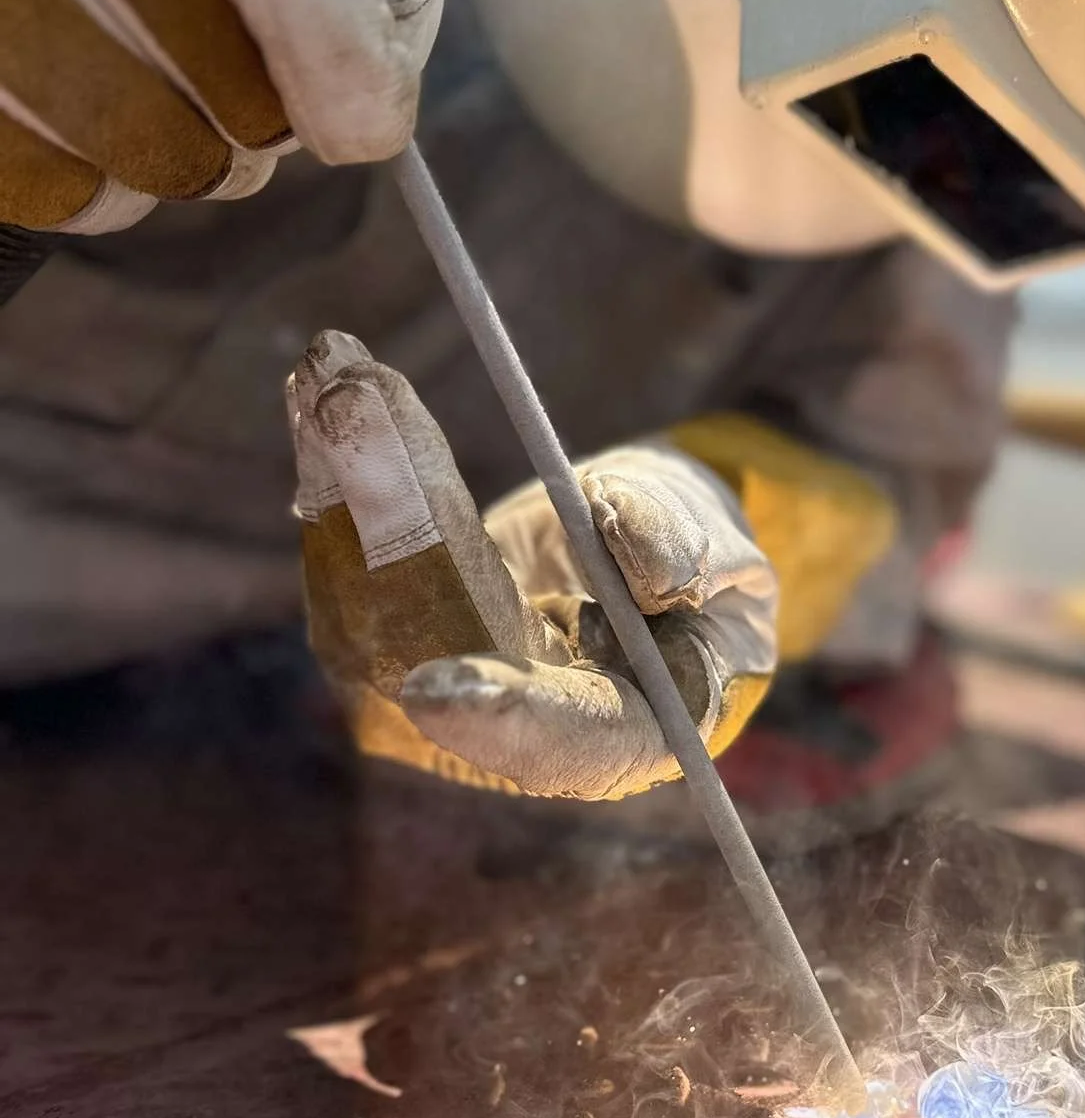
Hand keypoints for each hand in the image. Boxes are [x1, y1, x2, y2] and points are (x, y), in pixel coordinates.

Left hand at [286, 333, 780, 801]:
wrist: (649, 568)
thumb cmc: (710, 582)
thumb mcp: (731, 565)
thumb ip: (695, 558)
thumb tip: (644, 564)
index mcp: (621, 737)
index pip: (554, 743)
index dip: (497, 717)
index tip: (432, 685)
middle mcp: (510, 734)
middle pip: (430, 656)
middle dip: (390, 532)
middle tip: (359, 415)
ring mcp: (437, 694)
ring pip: (364, 607)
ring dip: (341, 485)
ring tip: (335, 374)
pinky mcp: (388, 641)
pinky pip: (343, 566)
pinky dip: (330, 476)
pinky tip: (320, 395)